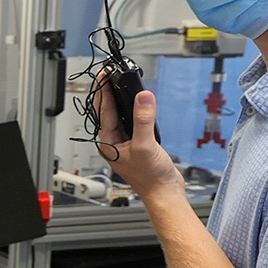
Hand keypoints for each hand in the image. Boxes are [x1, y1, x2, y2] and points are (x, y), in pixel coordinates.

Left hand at [92, 80, 181, 199]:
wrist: (164, 192)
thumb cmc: (150, 177)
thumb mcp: (146, 145)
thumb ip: (143, 120)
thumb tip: (142, 98)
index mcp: (108, 143)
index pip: (103, 112)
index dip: (104, 92)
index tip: (105, 76)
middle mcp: (113, 142)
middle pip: (108, 112)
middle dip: (109, 94)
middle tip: (109, 75)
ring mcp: (125, 143)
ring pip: (120, 116)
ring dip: (121, 101)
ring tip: (120, 85)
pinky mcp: (137, 143)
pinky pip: (133, 122)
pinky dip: (135, 111)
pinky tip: (139, 105)